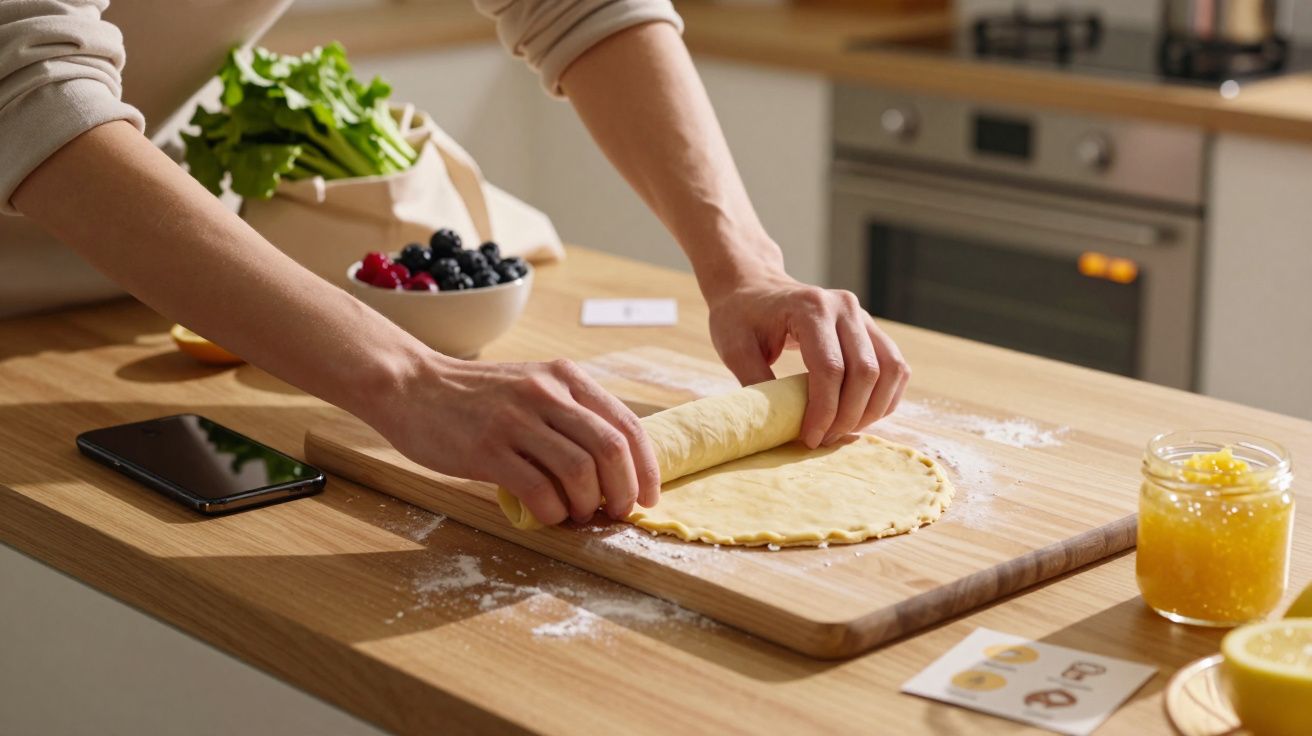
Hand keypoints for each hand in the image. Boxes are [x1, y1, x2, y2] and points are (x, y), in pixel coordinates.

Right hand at [371, 356, 660, 524]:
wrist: (411, 386)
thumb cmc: (476, 395)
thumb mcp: (532, 385)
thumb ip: (570, 413)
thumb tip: (613, 466)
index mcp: (565, 377)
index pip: (626, 424)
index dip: (646, 467)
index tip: (648, 495)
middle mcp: (546, 393)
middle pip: (611, 448)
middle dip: (625, 490)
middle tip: (619, 513)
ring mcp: (516, 420)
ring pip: (580, 470)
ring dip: (589, 504)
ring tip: (580, 515)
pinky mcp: (487, 449)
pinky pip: (538, 490)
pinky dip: (553, 512)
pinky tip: (549, 516)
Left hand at [706, 270, 910, 447]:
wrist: (755, 286)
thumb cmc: (741, 316)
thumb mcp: (734, 348)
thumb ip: (755, 384)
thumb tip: (777, 426)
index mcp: (810, 308)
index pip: (830, 368)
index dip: (825, 411)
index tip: (810, 438)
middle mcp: (844, 307)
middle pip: (866, 372)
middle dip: (849, 416)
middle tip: (825, 439)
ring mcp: (862, 315)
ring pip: (890, 370)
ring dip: (872, 409)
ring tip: (842, 431)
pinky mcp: (870, 328)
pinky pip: (895, 367)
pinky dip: (885, 397)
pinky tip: (860, 415)